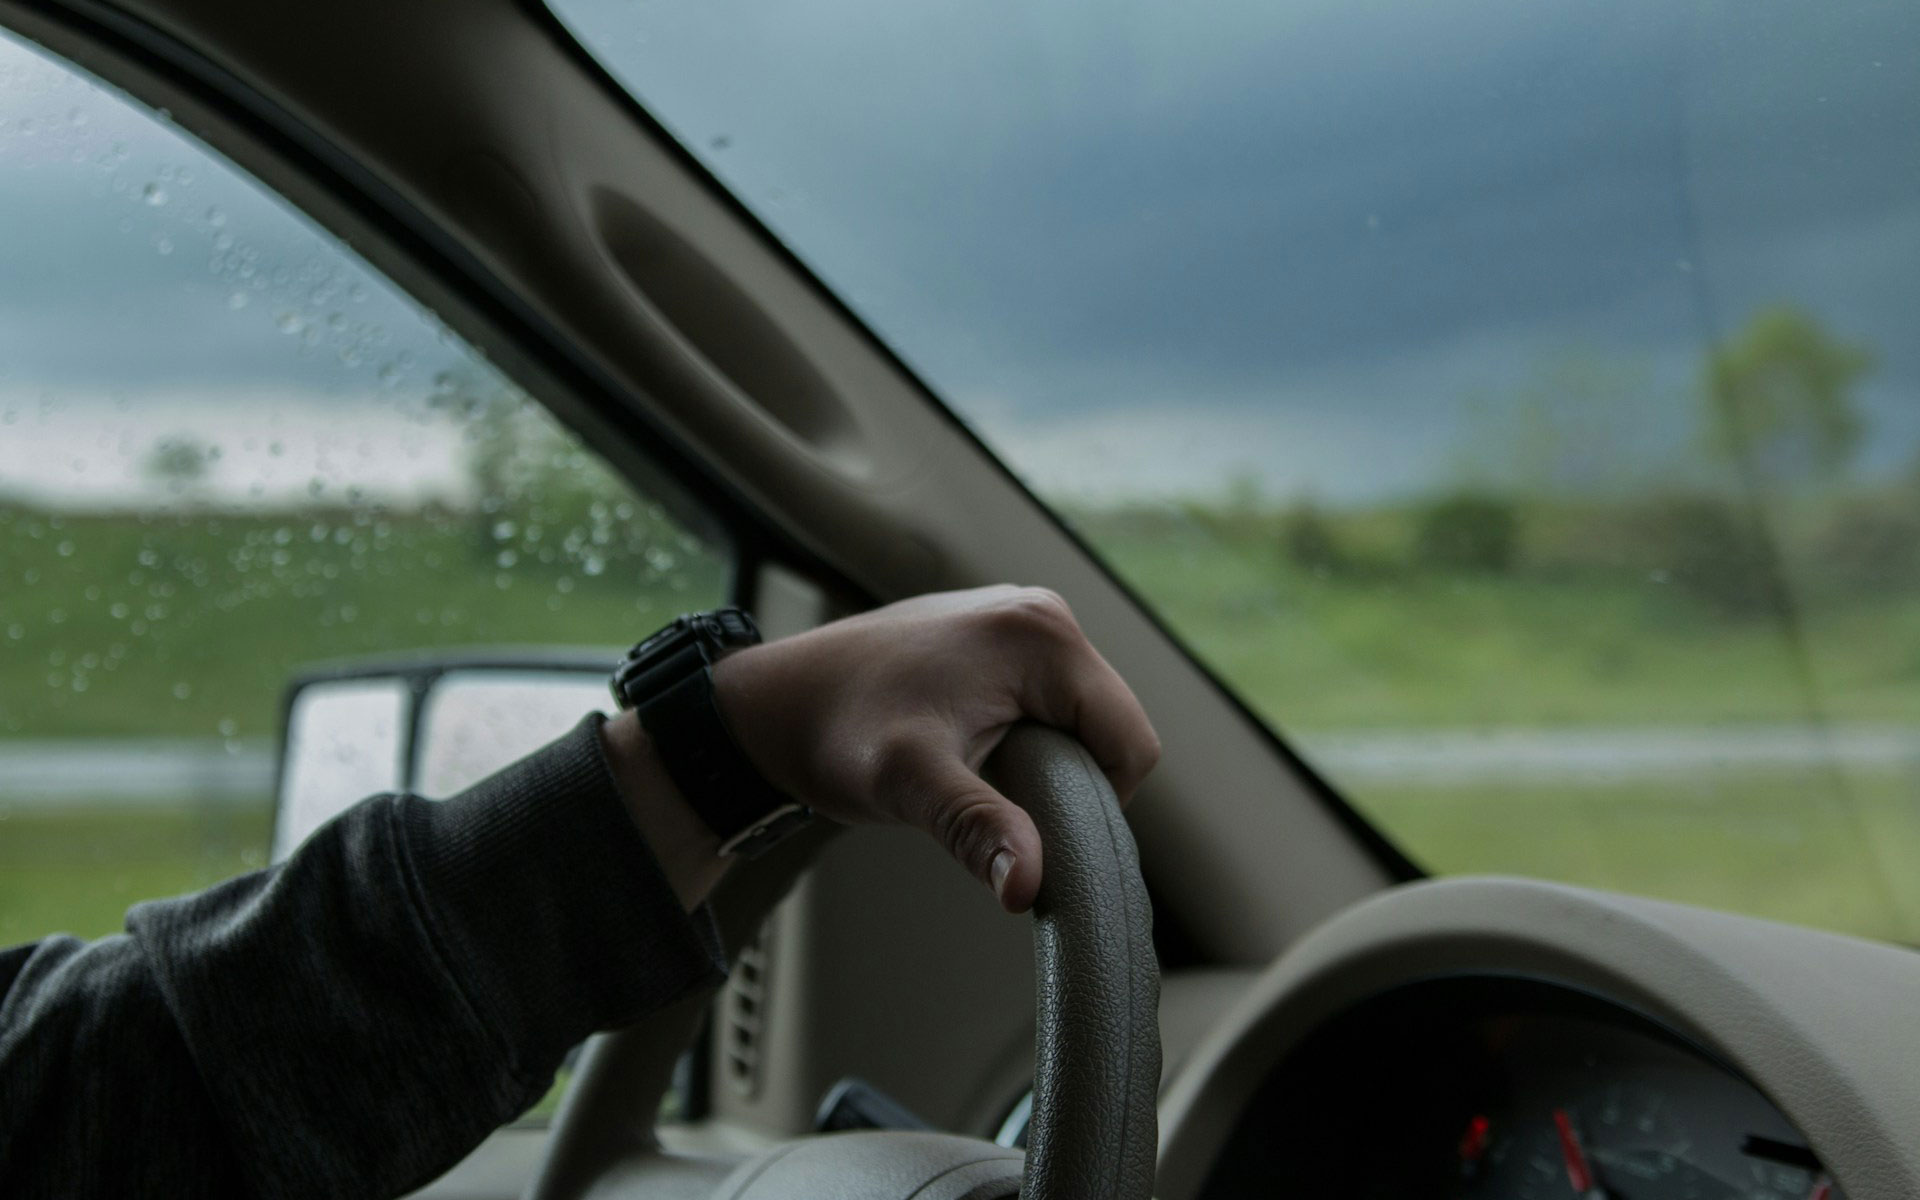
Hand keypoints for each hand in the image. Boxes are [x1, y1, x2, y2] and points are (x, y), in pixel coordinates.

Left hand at [712, 585, 1159, 911]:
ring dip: (1044, 763)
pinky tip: (969, 754)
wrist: (772, 706)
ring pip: (1078, 719)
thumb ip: (979, 829)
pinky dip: (1023, 740)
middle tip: (995, 805)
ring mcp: (1016, 618)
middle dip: (1068, 781)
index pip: (1130, 742)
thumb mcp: (911, 786)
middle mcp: (1039, 612)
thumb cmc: (835, 733)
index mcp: (1041, 635)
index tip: (1034, 830)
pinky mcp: (994, 636)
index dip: (1098, 804)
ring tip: (975, 779)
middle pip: (1108, 728)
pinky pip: (1046, 703)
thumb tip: (1030, 886)